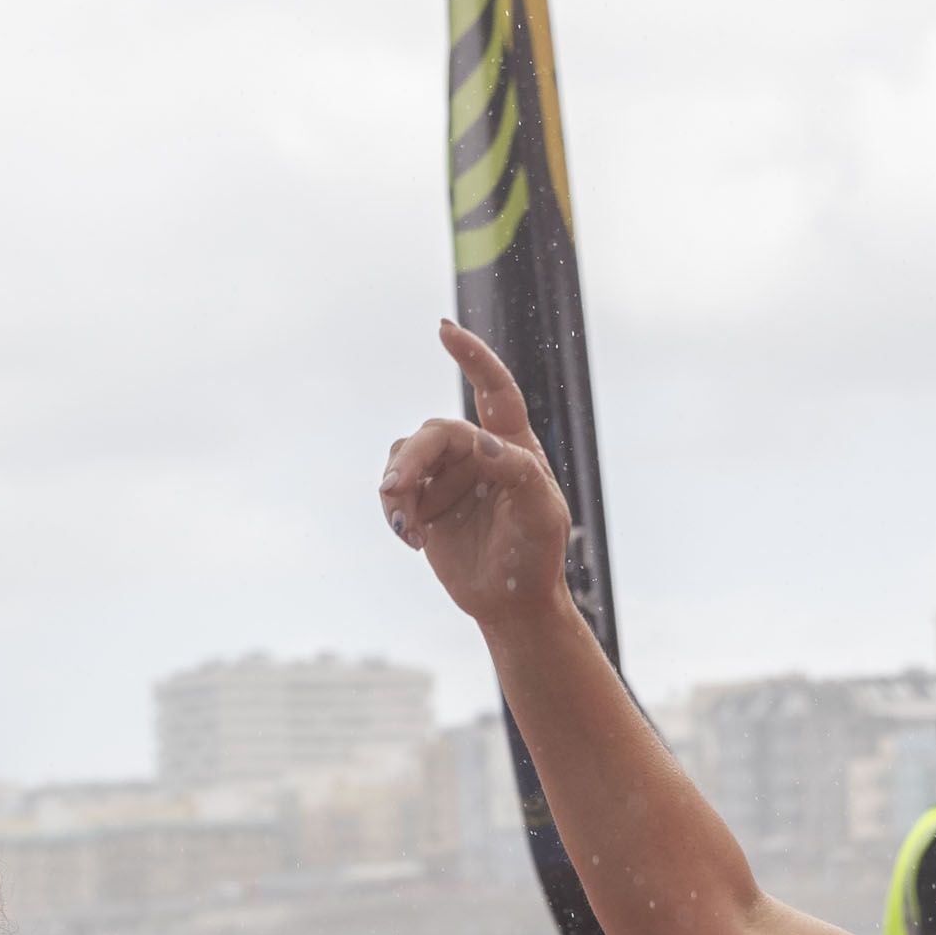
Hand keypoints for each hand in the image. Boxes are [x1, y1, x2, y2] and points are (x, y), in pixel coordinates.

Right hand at [380, 320, 579, 625]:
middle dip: (412, 459)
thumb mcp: (542, 514)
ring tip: (406, 528)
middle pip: (435, 434)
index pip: (494, 391)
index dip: (472, 358)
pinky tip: (411, 539)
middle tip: (393, 490)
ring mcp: (448, 477)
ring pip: (406, 456)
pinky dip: (394, 510)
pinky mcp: (424, 503)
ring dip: (397, 487)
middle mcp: (478, 453)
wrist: (511, 603)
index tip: (443, 331)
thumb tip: (480, 441)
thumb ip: (517, 471)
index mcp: (514, 447)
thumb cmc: (536, 556)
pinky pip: (394, 489)